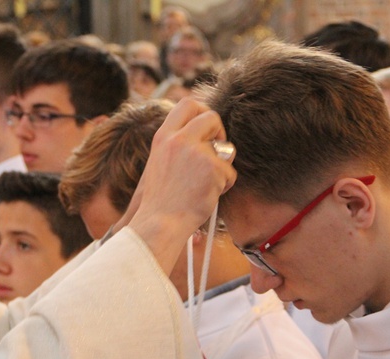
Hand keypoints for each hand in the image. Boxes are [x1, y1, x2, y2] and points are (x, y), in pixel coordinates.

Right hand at [127, 98, 236, 273]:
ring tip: (206, 183)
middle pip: (211, 116)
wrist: (160, 223)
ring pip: (226, 148)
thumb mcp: (160, 162)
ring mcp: (197, 153)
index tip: (206, 128)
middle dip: (219, 132)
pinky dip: (224, 187)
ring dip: (223, 164)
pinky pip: (230, 173)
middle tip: (216, 151)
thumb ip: (176, 144)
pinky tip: (207, 196)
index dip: (202, 112)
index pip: (187, 104)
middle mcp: (179, 140)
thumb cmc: (161, 200)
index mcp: (164, 137)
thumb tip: (203, 132)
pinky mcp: (214, 169)